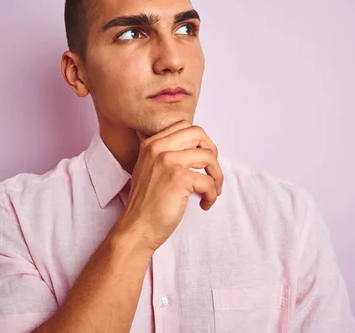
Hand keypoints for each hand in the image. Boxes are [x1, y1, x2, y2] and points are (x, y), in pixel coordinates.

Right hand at [116, 120, 223, 251]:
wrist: (137, 228)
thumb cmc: (147, 204)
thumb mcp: (150, 169)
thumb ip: (166, 155)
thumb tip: (197, 149)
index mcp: (151, 144)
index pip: (184, 125)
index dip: (199, 141)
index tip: (201, 160)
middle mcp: (158, 148)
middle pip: (199, 133)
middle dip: (212, 152)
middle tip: (211, 171)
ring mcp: (168, 162)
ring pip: (208, 157)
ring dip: (217, 175)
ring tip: (212, 190)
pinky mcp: (178, 179)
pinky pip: (209, 181)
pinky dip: (212, 195)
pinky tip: (204, 204)